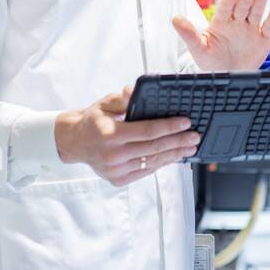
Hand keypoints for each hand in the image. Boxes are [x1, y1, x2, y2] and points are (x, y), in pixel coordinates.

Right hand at [55, 87, 200, 185]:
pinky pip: (145, 171)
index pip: (147, 131)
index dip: (169, 127)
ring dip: (174, 155)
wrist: (74, 142)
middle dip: (178, 142)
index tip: (185, 122)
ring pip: (152, 162)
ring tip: (189, 148)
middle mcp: (113, 155)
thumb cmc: (93, 120)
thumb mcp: (105, 103)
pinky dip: (160, 163)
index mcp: (110, 134)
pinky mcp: (118, 179)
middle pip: (153, 148)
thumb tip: (133, 90)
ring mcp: (116, 170)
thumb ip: (123, 98)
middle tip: (195, 137)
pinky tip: (173, 156)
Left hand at [172, 0, 269, 71]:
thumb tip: (174, 19)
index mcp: (221, 22)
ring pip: (256, 12)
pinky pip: (268, 26)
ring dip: (259, 2)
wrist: (227, 78)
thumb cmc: (212, 62)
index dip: (229, 1)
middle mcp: (237, 22)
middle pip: (242, 6)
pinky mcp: (263, 38)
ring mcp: (251, 29)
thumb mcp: (198, 49)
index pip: (225, 8)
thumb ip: (188, 34)